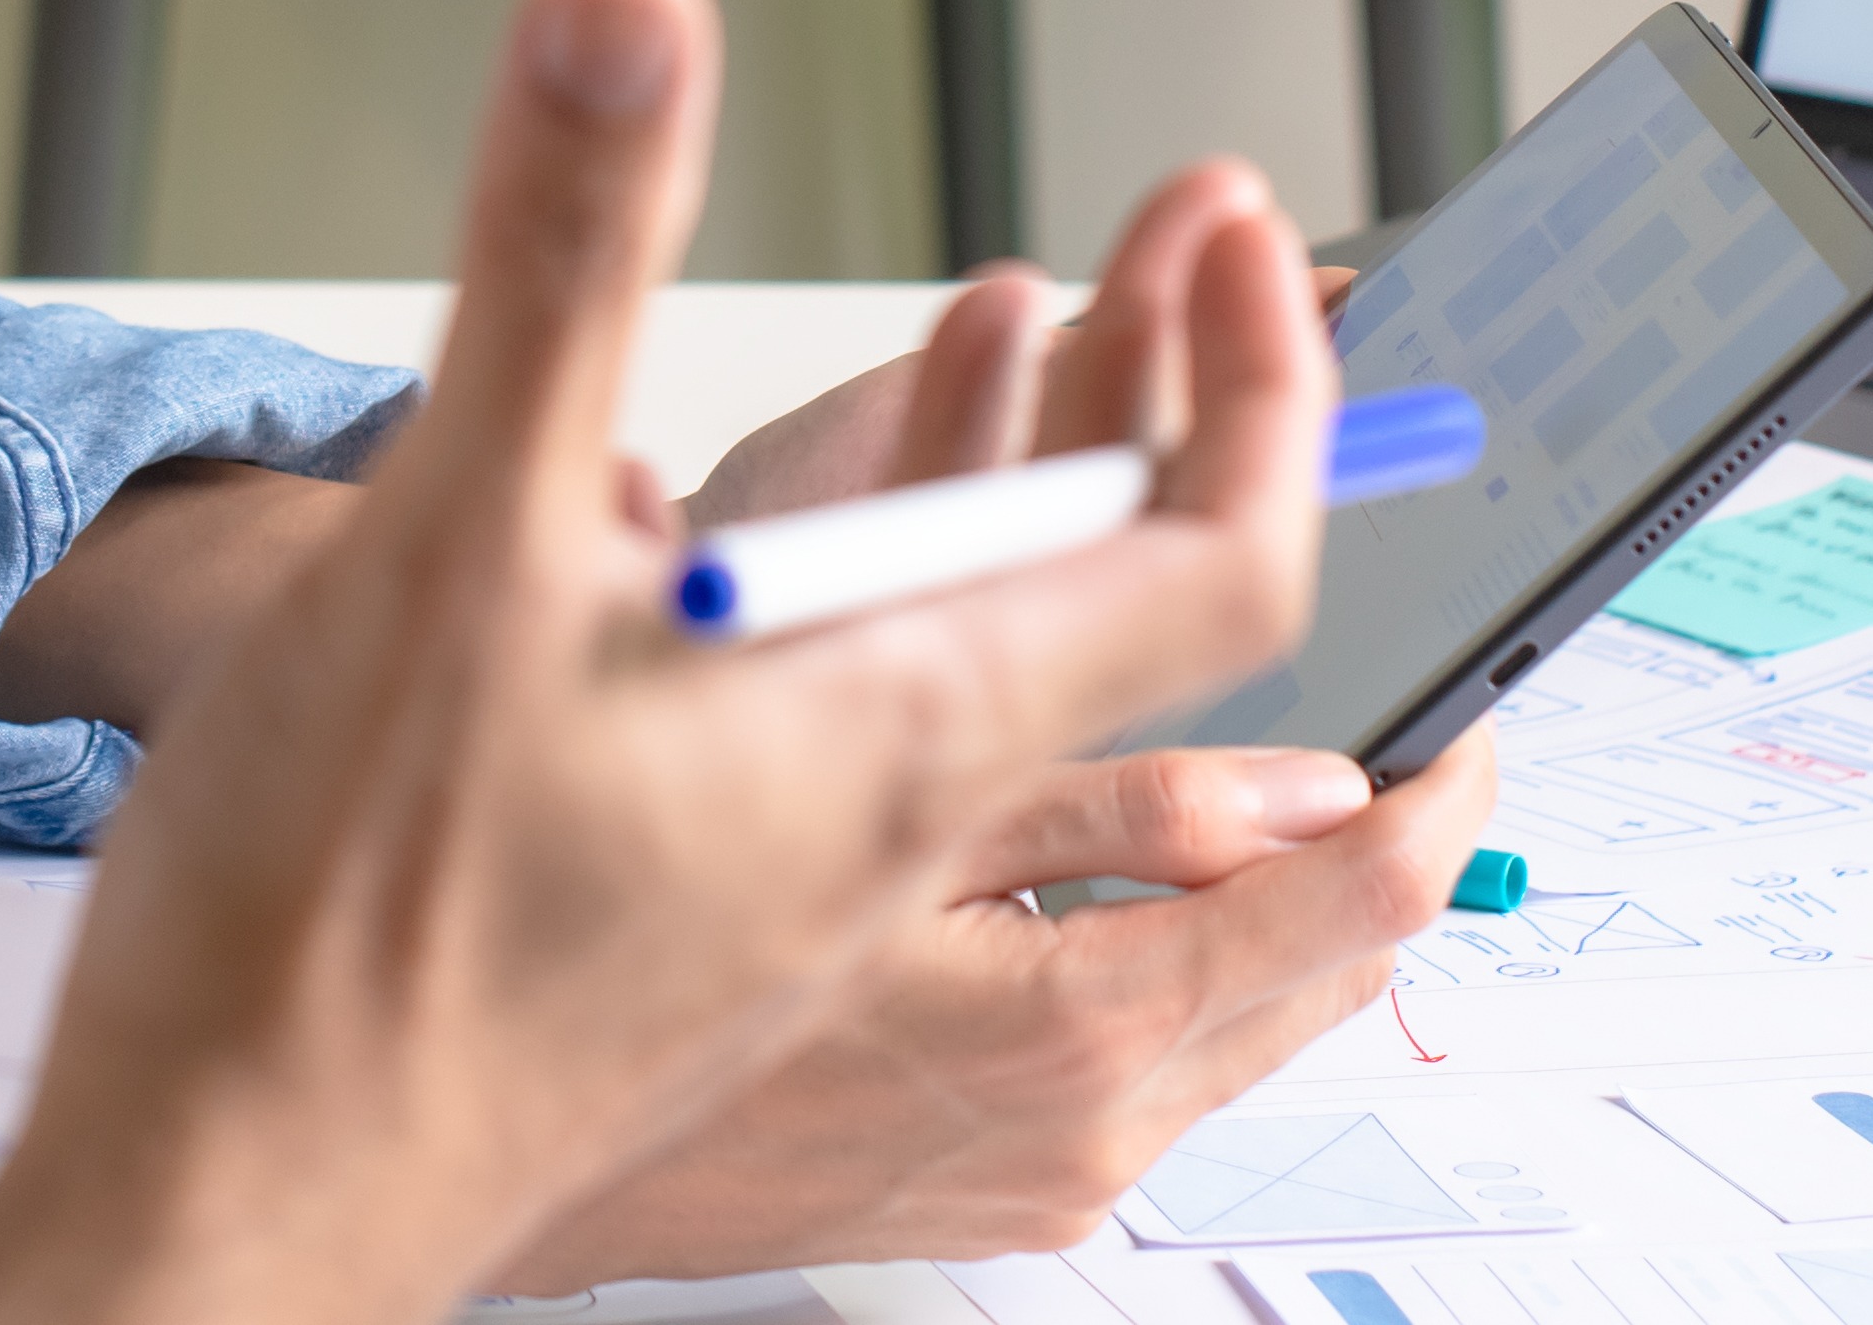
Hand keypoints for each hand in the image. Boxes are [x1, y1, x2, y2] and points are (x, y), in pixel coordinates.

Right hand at [0, 0, 1340, 1324]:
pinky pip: (921, 806)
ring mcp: (805, 920)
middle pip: (1176, 669)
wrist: (219, 1217)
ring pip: (1055, 746)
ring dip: (1102, 579)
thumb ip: (555, 264)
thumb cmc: (335, 945)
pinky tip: (836, 625)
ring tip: (1105, 443)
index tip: (1242, 247)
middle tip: (1226, 315)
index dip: (1261, 389)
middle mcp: (890, 847)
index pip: (1209, 567)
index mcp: (893, 744)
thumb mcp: (454, 537)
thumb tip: (628, 20)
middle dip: (1225, 458)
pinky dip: (947, 672)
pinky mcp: (705, 959)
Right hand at [482, 731, 1495, 1285]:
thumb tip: (1302, 782)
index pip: (1367, 895)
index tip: (1476, 682)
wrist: (396, 1122)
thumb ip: (1095, 789)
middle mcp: (1080, 1130)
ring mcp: (1036, 1175)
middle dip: (1387, 823)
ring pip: (1249, 1016)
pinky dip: (1177, 949)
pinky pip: (1151, 1057)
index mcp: (1066, 1026)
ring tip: (1289, 758)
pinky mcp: (987, 1188)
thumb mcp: (845, 798)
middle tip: (1409, 698)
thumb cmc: (578, 933)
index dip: (1451, 767)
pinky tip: (1122, 865)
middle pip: (1340, 968)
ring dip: (1284, 886)